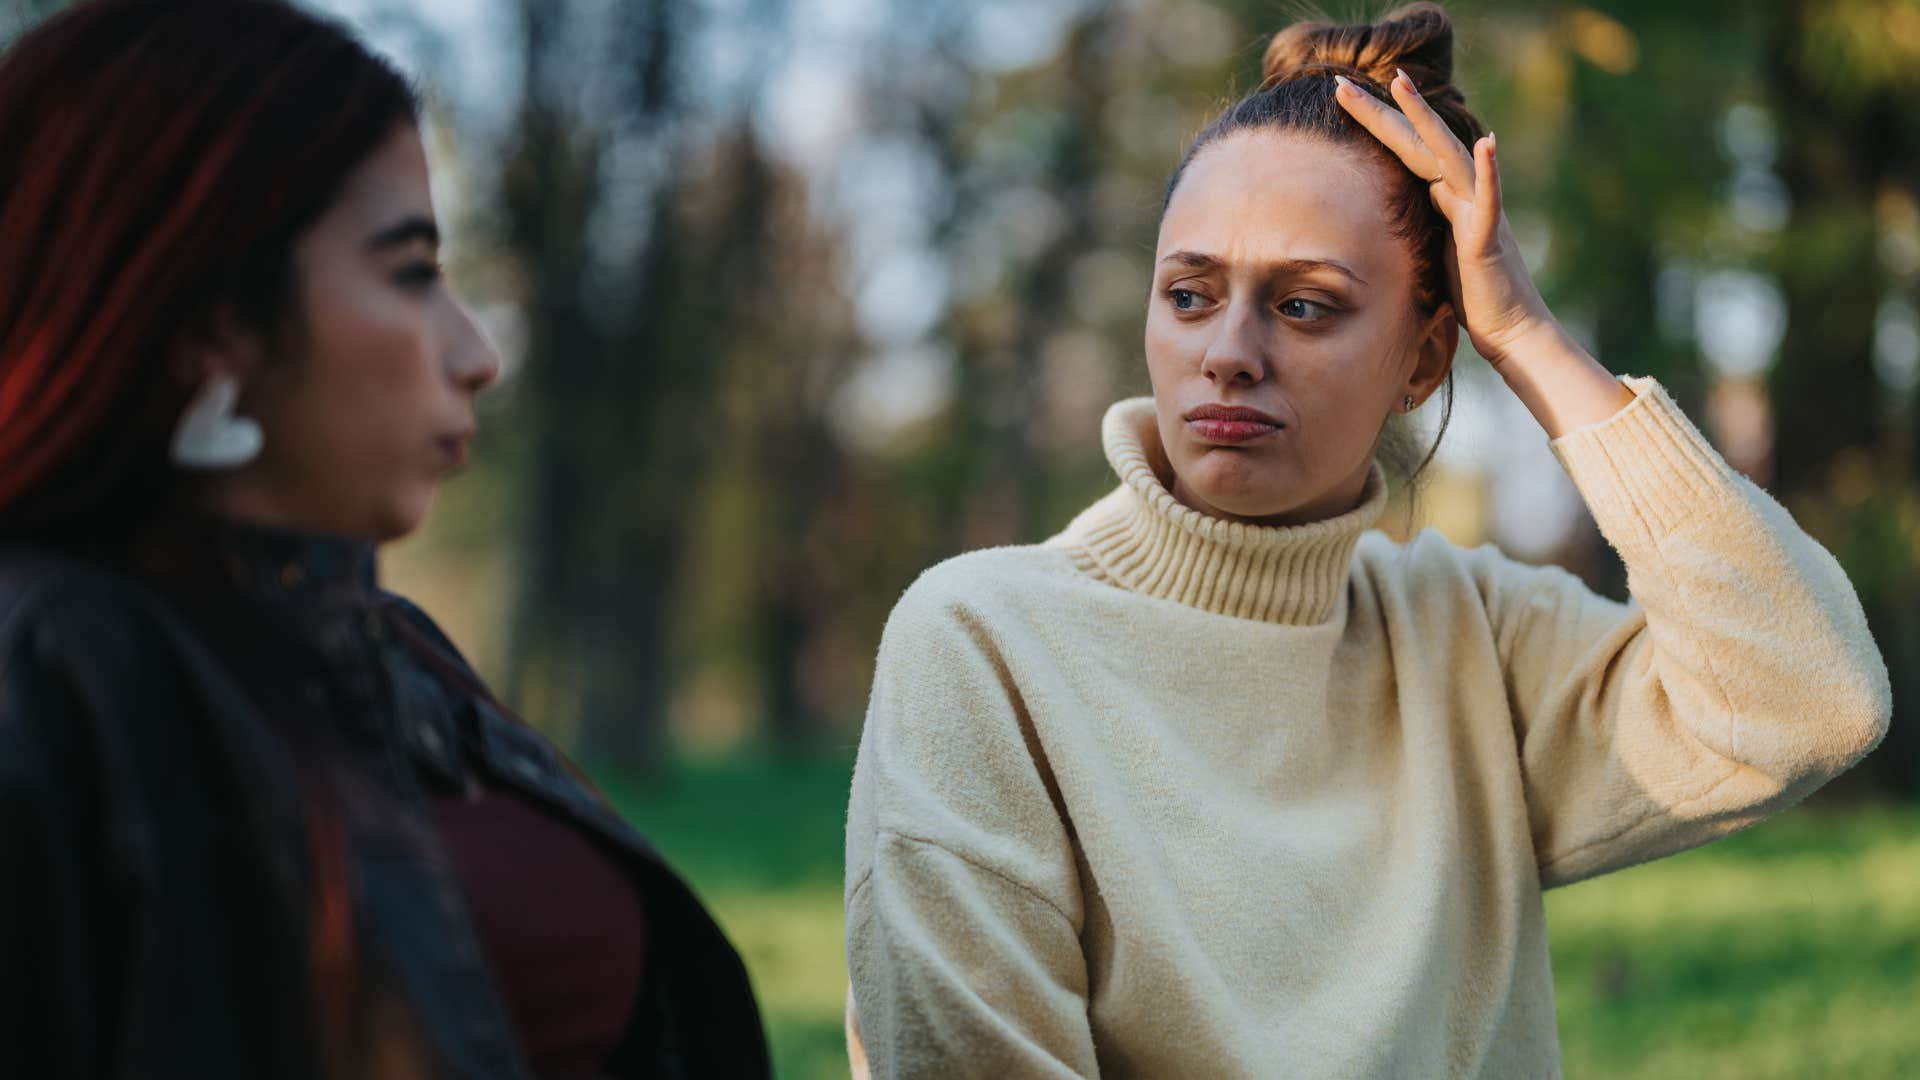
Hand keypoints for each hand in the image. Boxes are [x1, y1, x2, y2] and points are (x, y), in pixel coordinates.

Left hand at [1332, 70, 1556, 370]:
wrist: (1508, 328)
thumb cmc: (1472, 292)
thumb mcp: (1436, 247)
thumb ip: (1428, 216)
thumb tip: (1418, 192)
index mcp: (1444, 196)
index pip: (1402, 149)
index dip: (1373, 122)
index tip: (1339, 95)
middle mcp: (1463, 193)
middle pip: (1417, 142)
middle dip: (1381, 110)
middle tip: (1340, 81)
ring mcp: (1478, 211)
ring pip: (1450, 156)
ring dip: (1426, 120)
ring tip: (1401, 85)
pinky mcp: (1488, 239)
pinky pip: (1490, 202)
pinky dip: (1490, 173)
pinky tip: (1489, 143)